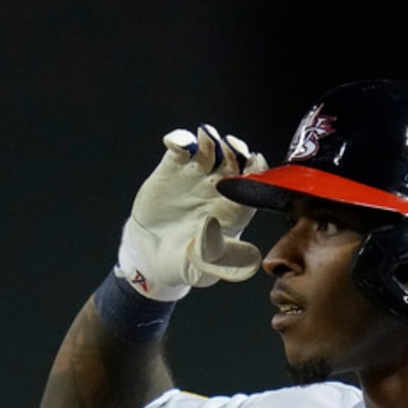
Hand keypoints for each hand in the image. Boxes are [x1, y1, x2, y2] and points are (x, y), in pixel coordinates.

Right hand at [116, 124, 267, 300]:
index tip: (255, 164)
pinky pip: (180, 150)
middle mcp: (219, 191)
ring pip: (209, 152)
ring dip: (211, 141)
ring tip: (208, 137)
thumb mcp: (204, 270)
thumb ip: (220, 258)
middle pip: (234, 164)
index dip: (256, 174)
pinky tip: (179, 142)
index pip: (252, 189)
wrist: (151, 257)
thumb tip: (228, 236)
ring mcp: (196, 179)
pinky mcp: (171, 171)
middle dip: (236, 152)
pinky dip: (181, 140)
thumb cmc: (184, 264)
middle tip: (232, 147)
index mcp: (234, 213)